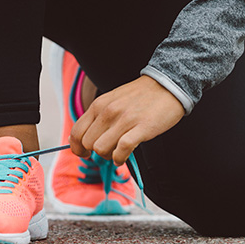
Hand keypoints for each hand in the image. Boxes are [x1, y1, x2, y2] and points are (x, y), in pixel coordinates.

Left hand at [69, 75, 183, 164]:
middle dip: (95, 153)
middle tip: (108, 151)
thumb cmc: (140, 96)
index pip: (76, 132)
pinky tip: (124, 156)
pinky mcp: (141, 128)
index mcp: (99, 105)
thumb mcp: (112, 100)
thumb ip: (98, 116)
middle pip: (88, 144)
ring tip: (118, 152)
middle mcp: (108, 112)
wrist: (168, 85)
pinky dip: (120, 158)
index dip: (77, 148)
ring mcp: (124, 120)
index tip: (85, 153)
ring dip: (108, 156)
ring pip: (101, 149)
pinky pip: (122, 150)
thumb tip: (85, 138)